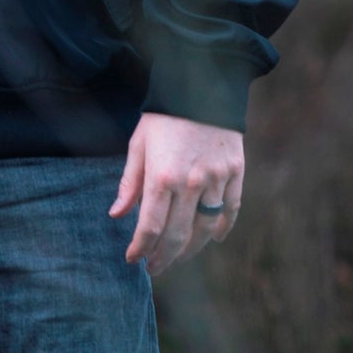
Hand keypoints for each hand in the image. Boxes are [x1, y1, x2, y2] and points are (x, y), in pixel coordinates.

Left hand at [108, 111, 242, 276]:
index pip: (149, 227)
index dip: (140, 248)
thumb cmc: (163, 115)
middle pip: (178, 235)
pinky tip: (212, 239)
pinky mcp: (236, 173)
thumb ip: (129, 183)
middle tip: (154, 268)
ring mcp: (217, 180)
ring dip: (191, 250)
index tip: (133, 259)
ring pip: (206, 229)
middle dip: (164, 257)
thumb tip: (116, 215)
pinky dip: (222, 228)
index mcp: (161, 177)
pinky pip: (230, 210)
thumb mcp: (138, 144)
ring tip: (178, 258)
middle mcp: (191, 183)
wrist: (201, 83)